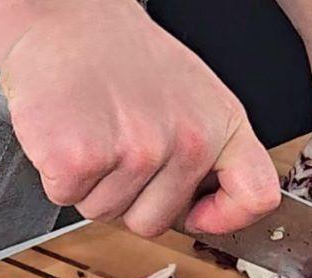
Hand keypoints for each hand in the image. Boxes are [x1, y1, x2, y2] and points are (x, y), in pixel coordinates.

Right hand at [0, 0, 278, 236]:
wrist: (63, 17)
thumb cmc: (119, 54)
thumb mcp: (191, 93)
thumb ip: (208, 149)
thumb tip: (205, 210)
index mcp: (220, 125)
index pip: (255, 195)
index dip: (226, 218)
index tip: (199, 215)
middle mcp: (186, 141)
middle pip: (153, 222)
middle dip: (125, 196)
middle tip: (114, 142)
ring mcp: (136, 152)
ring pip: (106, 212)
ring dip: (89, 183)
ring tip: (91, 130)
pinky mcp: (82, 159)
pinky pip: (67, 198)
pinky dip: (55, 174)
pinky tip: (66, 133)